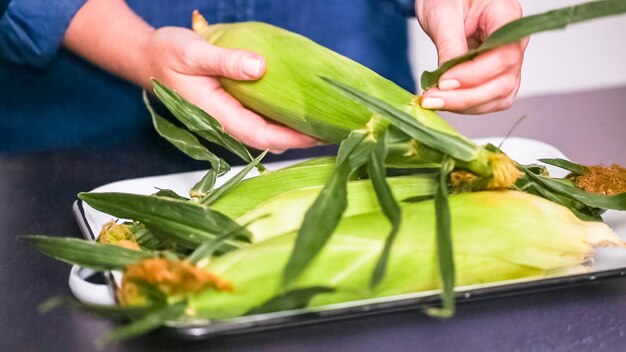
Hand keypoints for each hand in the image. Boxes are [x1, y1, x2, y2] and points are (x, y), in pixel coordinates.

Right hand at [143, 27, 317, 151]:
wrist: (146, 58)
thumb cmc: (166, 55)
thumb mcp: (194, 52)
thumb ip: (226, 61)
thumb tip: (260, 67)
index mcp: (217, 115)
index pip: (263, 135)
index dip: (294, 137)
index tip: (321, 134)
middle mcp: (224, 123)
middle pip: (270, 140)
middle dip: (301, 139)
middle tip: (333, 130)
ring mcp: (227, 119)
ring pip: (266, 133)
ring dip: (293, 131)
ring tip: (322, 123)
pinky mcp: (230, 110)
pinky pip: (260, 121)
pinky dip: (281, 119)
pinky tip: (298, 110)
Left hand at [416, 0, 526, 113]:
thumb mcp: (443, 13)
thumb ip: (449, 44)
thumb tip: (447, 77)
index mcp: (507, 17)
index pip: (504, 56)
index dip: (475, 75)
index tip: (444, 82)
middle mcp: (514, 42)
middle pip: (504, 82)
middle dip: (466, 97)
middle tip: (432, 98)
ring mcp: (507, 62)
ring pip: (499, 96)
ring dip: (465, 106)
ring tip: (434, 101)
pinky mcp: (494, 75)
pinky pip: (489, 99)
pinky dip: (467, 106)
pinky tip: (444, 101)